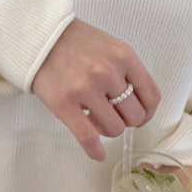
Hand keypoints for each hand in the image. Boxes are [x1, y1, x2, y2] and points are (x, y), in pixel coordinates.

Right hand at [31, 18, 160, 160]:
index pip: (151, 96)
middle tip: (111, 113)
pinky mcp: (64, 104)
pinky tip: (97, 154)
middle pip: (135, 116)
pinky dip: (95, 150)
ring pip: (114, 128)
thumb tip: (138, 108)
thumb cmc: (77, 43)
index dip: (148, 112)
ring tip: (96, 119)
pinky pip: (88, 137)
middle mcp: (108, 72)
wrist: (40, 37)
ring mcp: (86, 88)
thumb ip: (127, 72)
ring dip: (108, 130)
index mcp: (125, 57)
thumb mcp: (111, 47)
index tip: (140, 116)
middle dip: (126, 120)